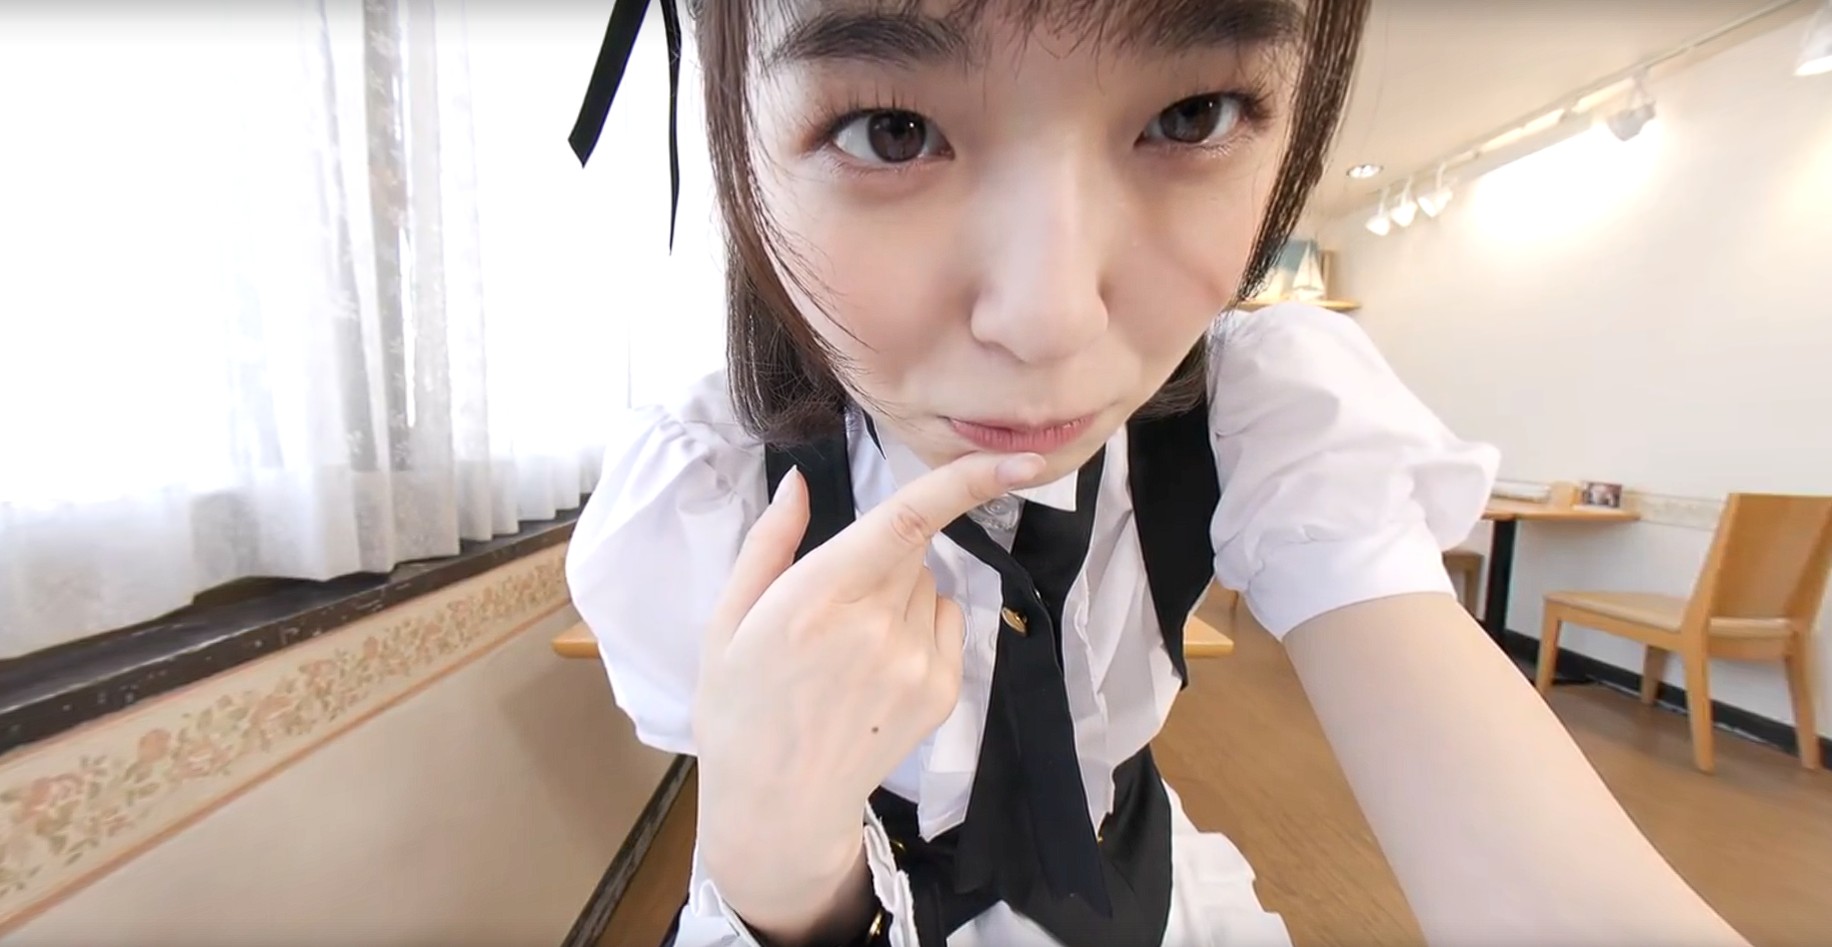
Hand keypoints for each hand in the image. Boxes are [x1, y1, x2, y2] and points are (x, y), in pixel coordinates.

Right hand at [692, 450, 1044, 940]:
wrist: (778, 809)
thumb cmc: (741, 708)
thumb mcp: (727, 622)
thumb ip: (769, 544)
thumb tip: (800, 481)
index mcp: (816, 598)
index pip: (906, 520)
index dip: (967, 481)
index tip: (1020, 459)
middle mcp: (876, 626)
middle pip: (912, 548)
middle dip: (881, 557)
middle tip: (832, 607)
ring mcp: (917, 663)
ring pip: (931, 586)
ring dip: (902, 595)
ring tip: (849, 649)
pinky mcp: (942, 692)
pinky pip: (948, 622)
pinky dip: (922, 628)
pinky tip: (876, 668)